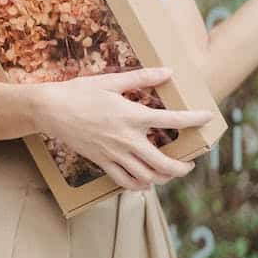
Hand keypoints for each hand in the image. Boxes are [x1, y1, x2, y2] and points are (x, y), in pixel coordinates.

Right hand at [31, 67, 212, 190]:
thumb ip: (141, 78)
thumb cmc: (79, 92)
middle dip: (183, 167)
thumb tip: (167, 72)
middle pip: (164, 163)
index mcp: (132, 115)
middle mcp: (127, 139)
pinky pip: (125, 181)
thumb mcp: (110, 80)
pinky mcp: (102, 161)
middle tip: (190, 163)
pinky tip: (145, 181)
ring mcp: (114, 153)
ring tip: (170, 172)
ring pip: (147, 176)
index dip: (195, 119)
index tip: (207, 118)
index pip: (173, 121)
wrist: (50, 110)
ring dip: (164, 177)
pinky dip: (139, 185)